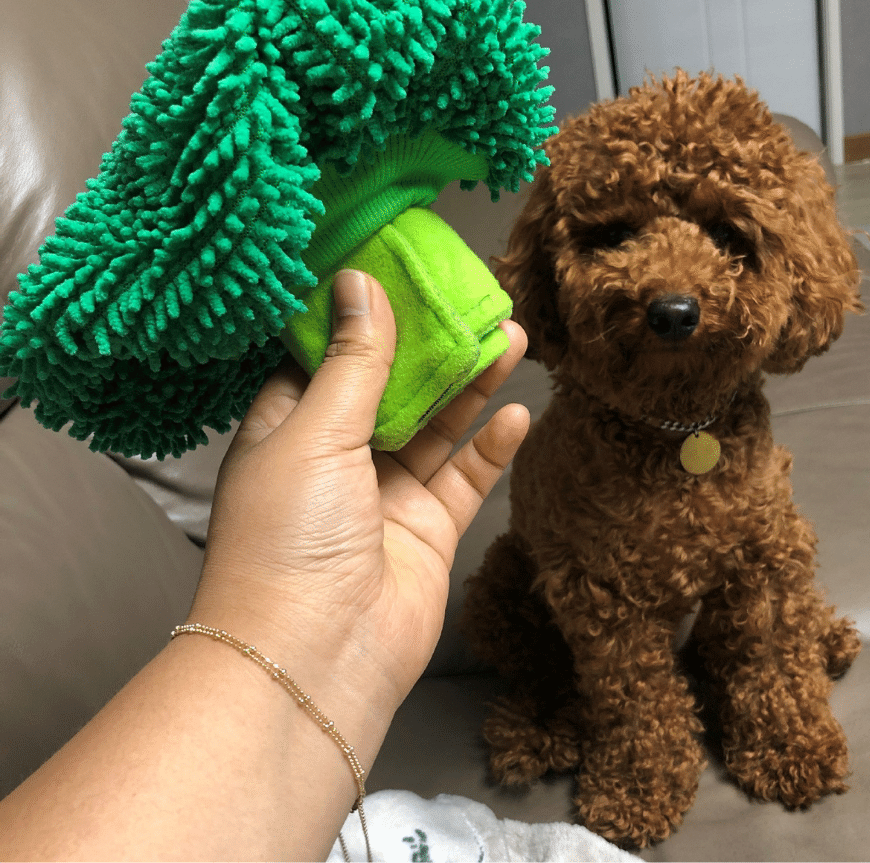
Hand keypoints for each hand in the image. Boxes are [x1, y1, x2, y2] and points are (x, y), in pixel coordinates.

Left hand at [189, 269, 529, 707]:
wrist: (315, 658)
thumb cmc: (288, 540)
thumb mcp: (315, 432)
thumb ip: (353, 360)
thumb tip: (359, 284)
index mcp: (288, 430)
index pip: (327, 359)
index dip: (363, 317)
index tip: (400, 275)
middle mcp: (336, 459)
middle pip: (392, 389)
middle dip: (432, 348)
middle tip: (474, 304)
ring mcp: (384, 496)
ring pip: (436, 428)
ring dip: (471, 387)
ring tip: (510, 339)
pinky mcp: (426, 530)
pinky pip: (464, 478)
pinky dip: (490, 447)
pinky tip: (516, 412)